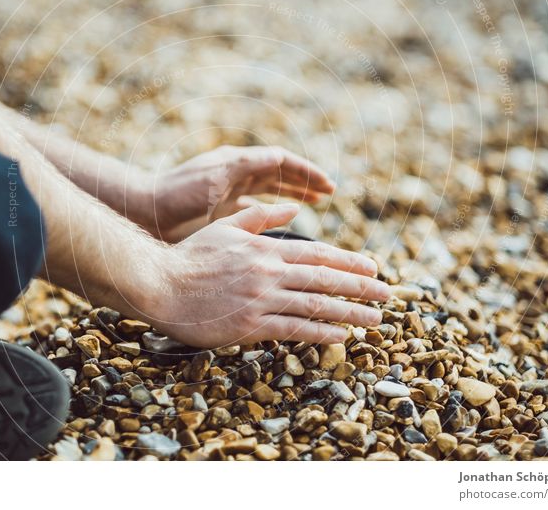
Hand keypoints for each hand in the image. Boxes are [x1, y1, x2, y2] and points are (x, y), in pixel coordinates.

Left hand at [133, 145, 335, 240]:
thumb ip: (247, 167)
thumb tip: (281, 159)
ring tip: (317, 203)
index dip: (305, 172)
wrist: (145, 212)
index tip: (328, 184)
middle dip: (304, 181)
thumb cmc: (177, 193)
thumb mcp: (216, 176)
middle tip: (330, 192)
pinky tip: (286, 224)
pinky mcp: (220, 213)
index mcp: (235, 163)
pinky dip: (273, 214)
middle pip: (278, 174)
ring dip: (293, 195)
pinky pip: (254, 210)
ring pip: (269, 191)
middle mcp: (235, 175)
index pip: (280, 161)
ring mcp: (228, 194)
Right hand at [140, 203, 389, 347]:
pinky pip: (294, 329)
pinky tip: (340, 338)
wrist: (159, 284)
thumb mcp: (225, 228)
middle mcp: (269, 271)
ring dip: (351, 314)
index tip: (373, 269)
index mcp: (265, 247)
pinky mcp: (250, 324)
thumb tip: (292, 208)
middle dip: (361, 288)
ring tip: (375, 321)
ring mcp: (261, 298)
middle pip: (325, 280)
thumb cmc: (189, 257)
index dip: (349, 263)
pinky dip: (320, 333)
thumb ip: (260, 217)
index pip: (318, 254)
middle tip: (387, 295)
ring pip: (316, 305)